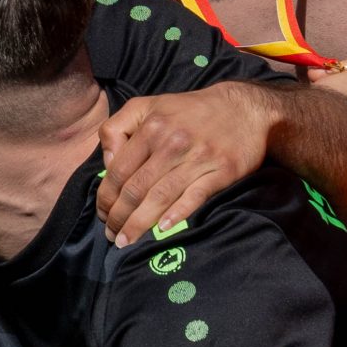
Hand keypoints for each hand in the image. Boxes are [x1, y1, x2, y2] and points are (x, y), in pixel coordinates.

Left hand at [96, 80, 278, 244]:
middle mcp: (172, 143)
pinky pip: (195, 196)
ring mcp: (198, 158)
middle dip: (119, 216)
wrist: (244, 109)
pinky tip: (162, 228)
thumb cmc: (189, 111)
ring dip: (140, 223)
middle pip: (136, 188)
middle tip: (112, 234)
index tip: (102, 214)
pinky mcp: (221, 171)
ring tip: (127, 240)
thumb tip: (107, 162)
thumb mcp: (147, 106)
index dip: (106, 197)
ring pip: (161, 197)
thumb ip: (118, 128)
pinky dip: (177, 213)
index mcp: (150, 128)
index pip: (118, 171)